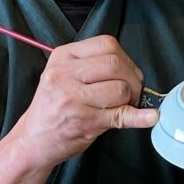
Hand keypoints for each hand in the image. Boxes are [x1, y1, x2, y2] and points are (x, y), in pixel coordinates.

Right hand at [0, 35, 157, 183]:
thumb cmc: (53, 106)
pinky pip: (121, 115)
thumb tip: (134, 71)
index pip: (106, 44)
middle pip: (116, 64)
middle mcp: (64, 74)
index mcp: (62, 56)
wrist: (33, 140)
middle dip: (133, 79)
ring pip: (120, 88)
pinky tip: (150, 117)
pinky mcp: (84, 122)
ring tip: (122, 107)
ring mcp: (73, 98)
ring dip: (131, 100)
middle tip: (132, 93)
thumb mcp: (63, 74)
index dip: (126, 59)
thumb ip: (93, 65)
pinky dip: (140, 117)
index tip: (128, 73)